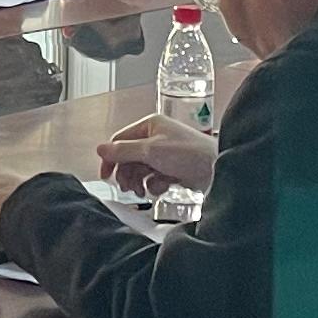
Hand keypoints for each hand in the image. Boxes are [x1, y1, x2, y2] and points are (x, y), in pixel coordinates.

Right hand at [98, 113, 217, 196]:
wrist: (217, 169)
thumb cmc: (187, 154)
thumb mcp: (151, 151)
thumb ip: (123, 151)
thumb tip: (99, 148)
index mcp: (150, 126)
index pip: (120, 141)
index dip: (111, 159)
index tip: (105, 176)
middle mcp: (156, 137)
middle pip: (129, 158)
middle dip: (127, 174)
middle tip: (128, 188)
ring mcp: (165, 154)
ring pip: (140, 170)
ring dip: (139, 182)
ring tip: (143, 192)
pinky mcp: (173, 169)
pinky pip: (154, 178)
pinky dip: (154, 185)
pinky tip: (161, 188)